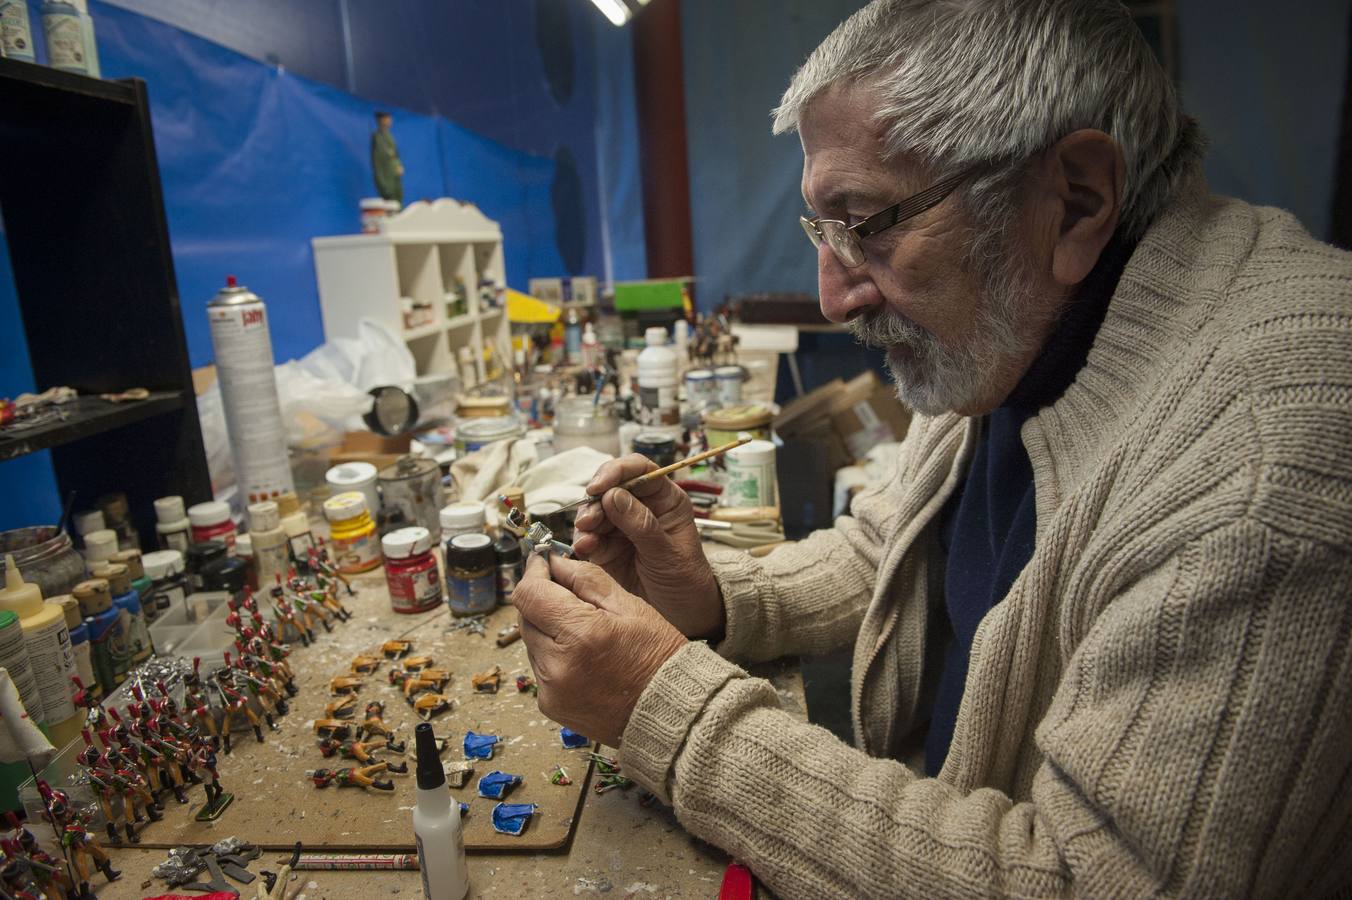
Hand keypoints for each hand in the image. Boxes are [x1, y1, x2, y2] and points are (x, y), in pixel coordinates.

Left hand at [514, 554, 686, 746]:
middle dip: (543, 600)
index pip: (529, 594)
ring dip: (548, 629)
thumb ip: (587, 579)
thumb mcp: (631, 606)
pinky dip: (554, 656)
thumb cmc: (659, 658)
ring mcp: (551, 690)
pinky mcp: (550, 705)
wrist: (669, 712)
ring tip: (584, 632)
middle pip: (525, 617)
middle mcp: (558, 666)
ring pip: (531, 642)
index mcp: (581, 635)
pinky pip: (540, 668)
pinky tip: (582, 656)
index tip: (543, 563)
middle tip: (569, 595)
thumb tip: (554, 562)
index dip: (534, 573)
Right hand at [572, 453, 723, 638]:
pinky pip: (589, 536)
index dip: (617, 471)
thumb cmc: (687, 580)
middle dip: (595, 502)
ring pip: (595, 511)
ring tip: (586, 539)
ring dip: (586, 522)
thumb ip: (642, 525)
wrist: (683, 613)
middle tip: (589, 521)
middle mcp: (641, 508)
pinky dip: (583, 540)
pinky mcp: (606, 547)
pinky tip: (585, 549)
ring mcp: (621, 527)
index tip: (599, 487)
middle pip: (610, 488)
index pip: (639, 469)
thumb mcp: (669, 553)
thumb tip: (613, 495)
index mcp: (665, 500)